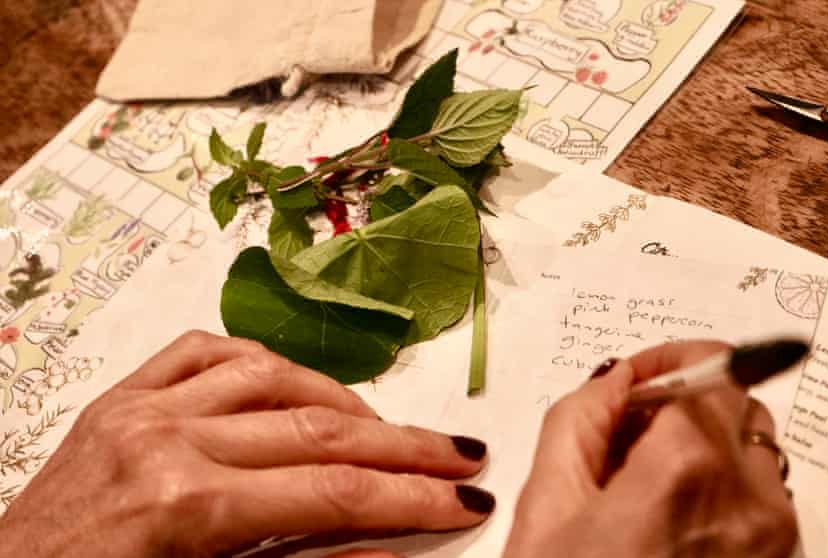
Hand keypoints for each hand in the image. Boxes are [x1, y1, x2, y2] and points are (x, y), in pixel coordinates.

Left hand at [0, 331, 493, 557]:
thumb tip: (388, 550)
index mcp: (186, 508)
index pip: (334, 494)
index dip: (413, 498)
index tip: (467, 499)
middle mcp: (167, 441)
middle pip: (318, 431)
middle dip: (403, 446)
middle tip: (461, 453)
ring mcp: (140, 408)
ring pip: (270, 375)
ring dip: (340, 400)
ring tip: (386, 428)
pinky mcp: (119, 396)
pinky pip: (201, 351)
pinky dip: (258, 362)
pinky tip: (291, 383)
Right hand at [503, 340, 797, 557]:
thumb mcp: (547, 502)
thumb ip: (579, 417)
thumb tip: (615, 376)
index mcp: (684, 470)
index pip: (709, 368)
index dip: (670, 359)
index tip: (641, 372)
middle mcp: (747, 497)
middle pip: (737, 403)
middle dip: (686, 399)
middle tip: (632, 428)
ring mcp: (773, 535)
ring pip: (755, 448)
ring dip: (709, 442)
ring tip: (650, 479)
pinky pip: (764, 495)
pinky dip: (727, 485)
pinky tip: (675, 517)